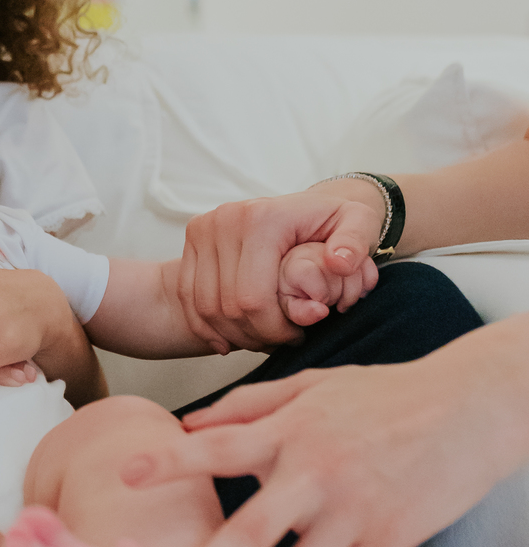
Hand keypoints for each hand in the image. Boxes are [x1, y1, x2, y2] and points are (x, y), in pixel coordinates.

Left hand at [119, 320, 528, 546]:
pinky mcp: (385, 542)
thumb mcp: (315, 384)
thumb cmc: (386, 393)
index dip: (172, 459)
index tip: (124, 473)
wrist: (470, 408)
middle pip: (254, 533)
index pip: (219, 445)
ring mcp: (352, 515)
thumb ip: (249, 405)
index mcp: (290, 431)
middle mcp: (316, 476)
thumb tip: (189, 421)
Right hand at [178, 185, 387, 351]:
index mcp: (263, 218)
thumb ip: (355, 244)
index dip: (272, 330)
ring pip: (204, 306)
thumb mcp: (359, 224)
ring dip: (231, 333)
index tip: (297, 336)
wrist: (303, 206)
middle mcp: (226, 220)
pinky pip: (188, 295)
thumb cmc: (332, 222)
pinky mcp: (192, 239)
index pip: (253, 297)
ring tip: (261, 337)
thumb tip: (337, 263)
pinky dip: (206, 324)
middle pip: (226, 306)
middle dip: (254, 335)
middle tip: (280, 341)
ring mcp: (204, 228)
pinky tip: (230, 336)